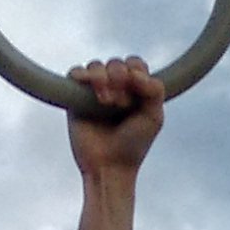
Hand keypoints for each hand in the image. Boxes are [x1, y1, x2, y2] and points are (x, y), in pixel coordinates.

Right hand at [67, 55, 165, 180]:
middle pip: (116, 63)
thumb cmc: (134, 144)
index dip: (136, 72)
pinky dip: (82, 76)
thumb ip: (155, 90)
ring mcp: (94, 92)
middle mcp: (115, 88)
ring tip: (106, 101)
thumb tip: (133, 71)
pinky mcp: (75, 98)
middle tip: (120, 103)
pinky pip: (75, 74)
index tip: (137, 93)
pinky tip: (90, 90)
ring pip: (96, 66)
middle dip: (119, 76)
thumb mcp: (154, 117)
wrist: (110, 166)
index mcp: (135, 90)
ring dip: (102, 77)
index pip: (135, 64)